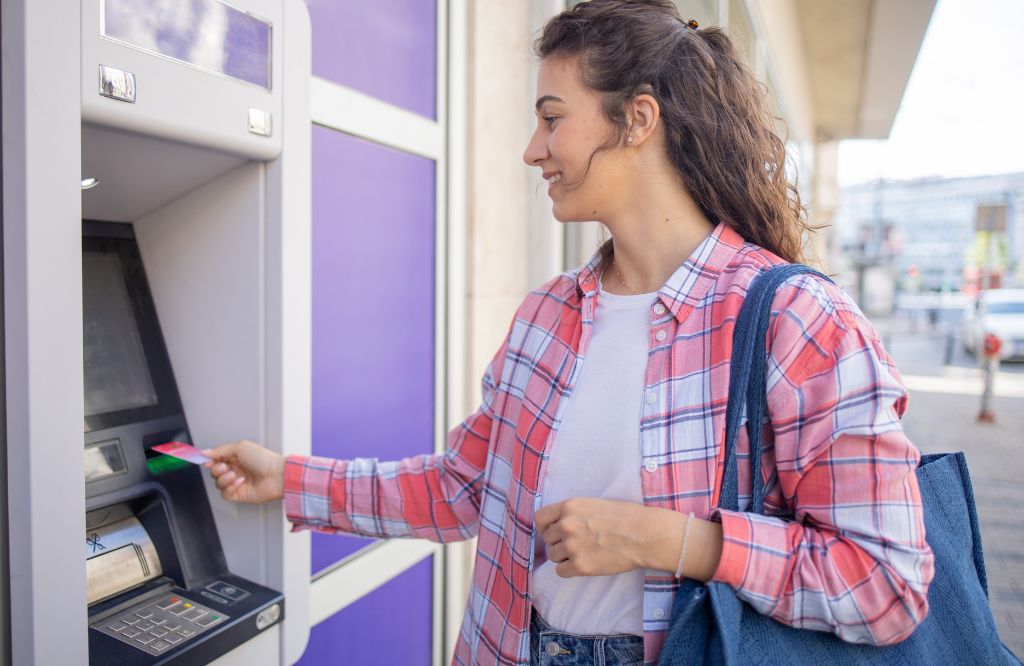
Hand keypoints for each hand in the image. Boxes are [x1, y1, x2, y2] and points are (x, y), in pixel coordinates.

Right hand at [203, 440, 285, 503]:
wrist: (276, 475)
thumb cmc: (263, 459)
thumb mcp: (240, 447)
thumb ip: (221, 450)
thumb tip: (205, 453)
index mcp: (236, 458)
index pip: (216, 460)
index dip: (210, 461)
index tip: (206, 461)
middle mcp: (235, 470)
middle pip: (215, 472)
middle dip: (217, 470)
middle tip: (225, 467)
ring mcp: (237, 483)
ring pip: (218, 483)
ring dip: (224, 479)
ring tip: (235, 475)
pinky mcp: (239, 494)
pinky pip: (225, 494)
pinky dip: (230, 488)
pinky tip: (240, 482)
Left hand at [534, 497, 653, 577]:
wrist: (645, 535)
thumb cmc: (626, 517)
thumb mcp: (594, 504)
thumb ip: (574, 513)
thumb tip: (559, 524)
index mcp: (569, 506)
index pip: (540, 518)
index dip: (545, 526)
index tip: (553, 532)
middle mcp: (566, 525)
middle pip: (548, 539)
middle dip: (559, 542)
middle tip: (576, 544)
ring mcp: (572, 546)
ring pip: (553, 556)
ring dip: (565, 556)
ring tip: (583, 553)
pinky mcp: (580, 565)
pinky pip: (561, 571)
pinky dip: (570, 570)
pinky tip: (583, 564)